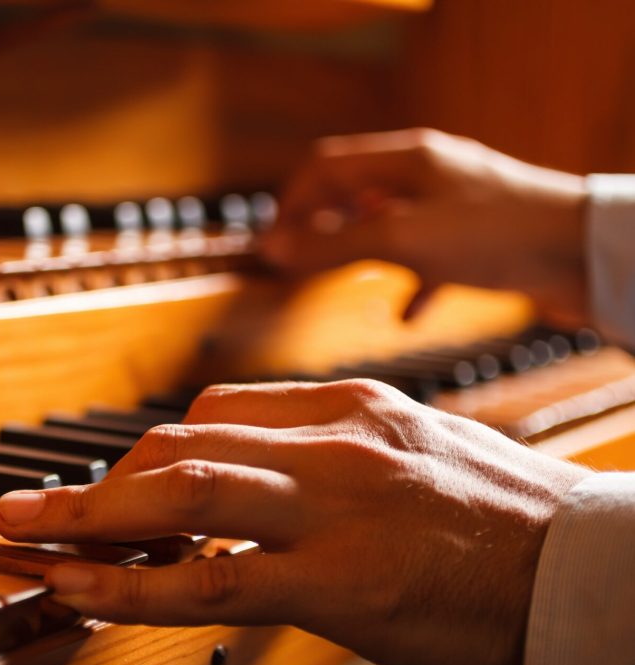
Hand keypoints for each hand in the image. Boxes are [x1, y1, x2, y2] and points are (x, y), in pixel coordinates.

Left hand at [0, 381, 587, 664]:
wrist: (595, 581)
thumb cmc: (511, 528)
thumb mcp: (420, 458)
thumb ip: (339, 458)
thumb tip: (269, 482)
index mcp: (354, 409)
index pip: (218, 411)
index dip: (147, 453)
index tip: (110, 486)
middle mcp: (335, 443)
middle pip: (180, 440)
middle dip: (94, 480)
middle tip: (33, 510)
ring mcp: (335, 509)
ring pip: (178, 492)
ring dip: (85, 519)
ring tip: (20, 541)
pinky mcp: (341, 584)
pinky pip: (209, 579)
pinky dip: (132, 586)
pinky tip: (81, 595)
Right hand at [260, 128, 587, 325]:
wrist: (582, 253)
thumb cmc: (497, 234)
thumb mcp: (401, 239)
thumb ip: (334, 245)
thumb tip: (273, 251)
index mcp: (405, 160)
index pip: (326, 167)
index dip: (290, 204)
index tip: (272, 247)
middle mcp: (426, 177)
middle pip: (354, 194)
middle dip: (322, 228)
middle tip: (298, 265)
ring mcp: (451, 208)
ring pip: (388, 226)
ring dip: (360, 253)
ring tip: (342, 281)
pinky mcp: (476, 241)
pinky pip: (428, 260)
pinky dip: (408, 285)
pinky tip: (405, 315)